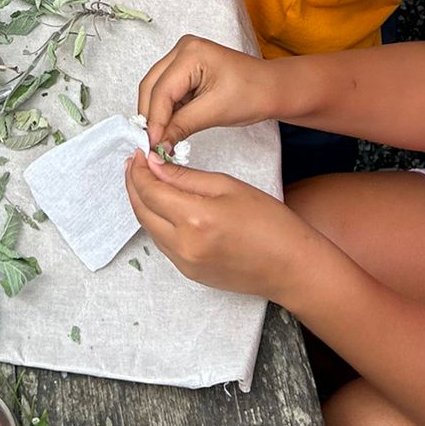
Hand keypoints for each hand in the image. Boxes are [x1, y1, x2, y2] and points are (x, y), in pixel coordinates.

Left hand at [125, 153, 311, 298]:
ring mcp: (184, 263)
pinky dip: (156, 222)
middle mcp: (183, 245)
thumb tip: (154, 164)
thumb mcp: (228, 186)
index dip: (139, 169)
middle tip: (135, 163)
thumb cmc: (269, 223)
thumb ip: (185, 176)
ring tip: (147, 180)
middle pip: (141, 210)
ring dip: (142, 203)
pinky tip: (163, 206)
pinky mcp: (189, 273)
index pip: (149, 190)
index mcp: (194, 218)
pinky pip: (162, 243)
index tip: (139, 152)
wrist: (291, 267)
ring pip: (149, 228)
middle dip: (133, 184)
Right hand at [138, 33, 277, 147]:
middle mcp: (182, 49)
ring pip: (156, 89)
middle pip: (152, 86)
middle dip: (150, 116)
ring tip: (160, 140)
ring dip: (156, 115)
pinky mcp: (186, 70)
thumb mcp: (216, 112)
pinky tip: (170, 129)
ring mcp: (183, 58)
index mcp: (191, 52)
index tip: (152, 146)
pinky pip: (167, 92)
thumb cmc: (253, 93)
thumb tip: (158, 145)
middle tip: (151, 145)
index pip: (162, 90)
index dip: (154, 120)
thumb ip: (182, 126)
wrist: (272, 89)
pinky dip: (166, 111)